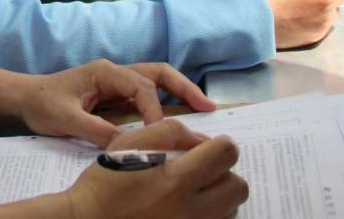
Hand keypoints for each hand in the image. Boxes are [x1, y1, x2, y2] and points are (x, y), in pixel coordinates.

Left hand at [19, 60, 215, 146]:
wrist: (24, 99)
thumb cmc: (42, 104)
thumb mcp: (66, 119)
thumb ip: (96, 130)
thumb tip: (126, 145)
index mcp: (104, 73)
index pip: (142, 86)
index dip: (155, 110)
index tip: (161, 133)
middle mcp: (114, 73)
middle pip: (158, 74)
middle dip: (184, 87)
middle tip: (208, 107)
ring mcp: (116, 83)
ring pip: (155, 82)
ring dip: (179, 93)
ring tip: (202, 111)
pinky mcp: (115, 95)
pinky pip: (146, 96)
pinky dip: (165, 104)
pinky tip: (177, 120)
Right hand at [67, 120, 247, 218]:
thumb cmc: (106, 181)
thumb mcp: (129, 143)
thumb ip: (169, 132)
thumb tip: (201, 141)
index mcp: (177, 180)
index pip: (225, 154)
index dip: (222, 143)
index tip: (210, 145)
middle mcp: (191, 210)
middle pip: (238, 186)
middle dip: (226, 171)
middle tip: (205, 167)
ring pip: (231, 209)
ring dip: (221, 194)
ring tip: (197, 188)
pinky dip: (212, 214)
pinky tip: (190, 207)